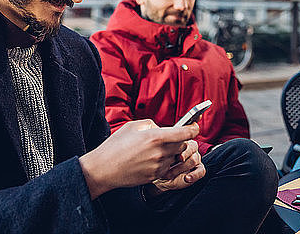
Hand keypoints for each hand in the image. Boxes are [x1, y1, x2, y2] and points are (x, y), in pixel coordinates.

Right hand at [79, 119, 199, 198]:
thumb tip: (162, 128)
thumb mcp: (132, 126)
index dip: (194, 128)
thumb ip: (151, 124)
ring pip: (174, 156)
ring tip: (150, 150)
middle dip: (178, 140)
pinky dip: (162, 162)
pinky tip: (147, 160)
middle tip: (165, 138)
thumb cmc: (116, 145)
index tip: (195, 125)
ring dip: (169, 152)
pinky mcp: (155, 176)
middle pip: (182, 145)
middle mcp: (160, 152)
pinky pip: (166, 167)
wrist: (104, 168)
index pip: (186, 133)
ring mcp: (159, 166)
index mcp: (155, 137)